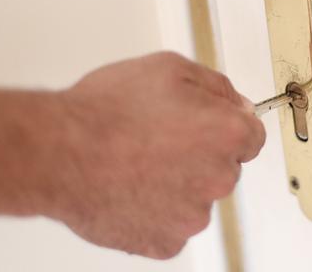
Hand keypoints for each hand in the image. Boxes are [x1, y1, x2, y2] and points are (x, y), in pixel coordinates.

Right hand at [47, 52, 264, 258]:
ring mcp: (192, 216)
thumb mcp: (168, 68)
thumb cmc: (106, 111)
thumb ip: (214, 86)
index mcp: (227, 134)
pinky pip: (169, 225)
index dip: (224, 126)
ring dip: (176, 184)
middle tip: (157, 138)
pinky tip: (129, 188)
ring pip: (195, 197)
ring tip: (135, 162)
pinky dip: (154, 211)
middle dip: (198, 154)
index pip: (251, 136)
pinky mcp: (164, 242)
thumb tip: (234, 102)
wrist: (60, 152)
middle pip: (223, 167)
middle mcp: (218, 178)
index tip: (206, 125)